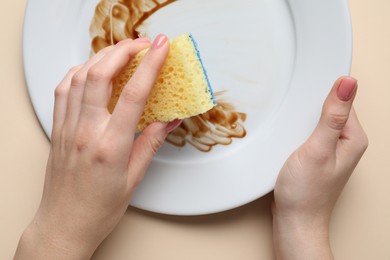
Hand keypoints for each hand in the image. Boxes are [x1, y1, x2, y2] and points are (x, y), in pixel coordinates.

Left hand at [15, 35, 179, 258]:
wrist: (64, 224)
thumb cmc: (98, 209)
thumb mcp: (134, 177)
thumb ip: (151, 142)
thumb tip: (169, 119)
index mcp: (110, 146)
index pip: (133, 94)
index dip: (149, 65)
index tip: (160, 47)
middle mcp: (85, 131)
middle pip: (101, 74)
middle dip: (124, 50)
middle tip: (142, 43)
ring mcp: (67, 128)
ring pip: (79, 76)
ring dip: (101, 56)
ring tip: (121, 51)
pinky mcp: (57, 129)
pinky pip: (63, 89)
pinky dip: (79, 71)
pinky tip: (91, 70)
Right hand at [272, 77, 367, 258]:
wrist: (294, 219)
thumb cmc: (306, 191)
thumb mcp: (318, 149)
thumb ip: (333, 116)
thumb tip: (348, 83)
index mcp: (352, 138)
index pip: (343, 100)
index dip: (323, 93)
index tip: (306, 89)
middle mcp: (344, 143)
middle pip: (328, 109)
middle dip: (309, 107)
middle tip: (293, 112)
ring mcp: (330, 150)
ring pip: (315, 121)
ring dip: (301, 119)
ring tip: (289, 123)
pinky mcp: (316, 155)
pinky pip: (308, 133)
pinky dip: (296, 129)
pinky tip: (288, 134)